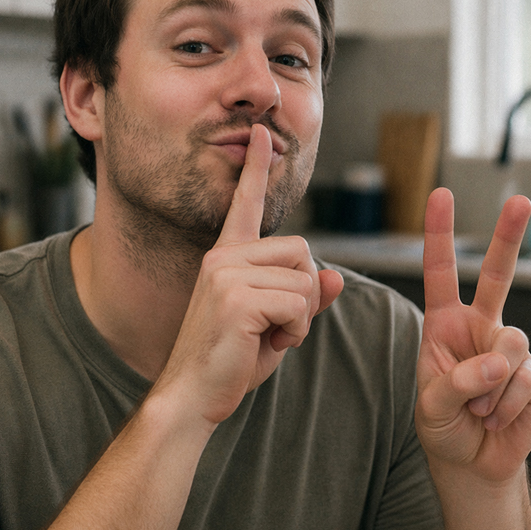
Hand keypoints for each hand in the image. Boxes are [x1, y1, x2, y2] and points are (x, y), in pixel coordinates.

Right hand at [156, 124, 342, 425]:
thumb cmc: (231, 360)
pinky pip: (299, 304)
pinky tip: (269, 344)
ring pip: (304, 279)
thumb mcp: (275, 324)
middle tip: (279, 323)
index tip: (262, 132)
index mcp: (227, 257)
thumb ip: (305, 298)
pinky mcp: (236, 298)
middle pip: (302, 251)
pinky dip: (296, 330)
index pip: (245, 203)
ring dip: (300, 316)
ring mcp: (226, 274)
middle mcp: (223, 257)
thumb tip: (337, 275)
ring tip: (270, 335)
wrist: (192, 397)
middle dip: (305, 292)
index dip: (256, 168)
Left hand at [415, 188, 530, 484]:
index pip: (441, 273)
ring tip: (477, 410)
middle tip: (520, 200)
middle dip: (509, 237)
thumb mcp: (431, 407)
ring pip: (512, 342)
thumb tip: (497, 363)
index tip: (441, 194)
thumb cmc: (444, 427)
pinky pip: (526, 378)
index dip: (439, 234)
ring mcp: (511, 349)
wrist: (474, 464)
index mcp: (445, 325)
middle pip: (499, 275)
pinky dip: (506, 405)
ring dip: (490, 385)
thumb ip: (456, 382)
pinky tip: (496, 418)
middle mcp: (480, 327)